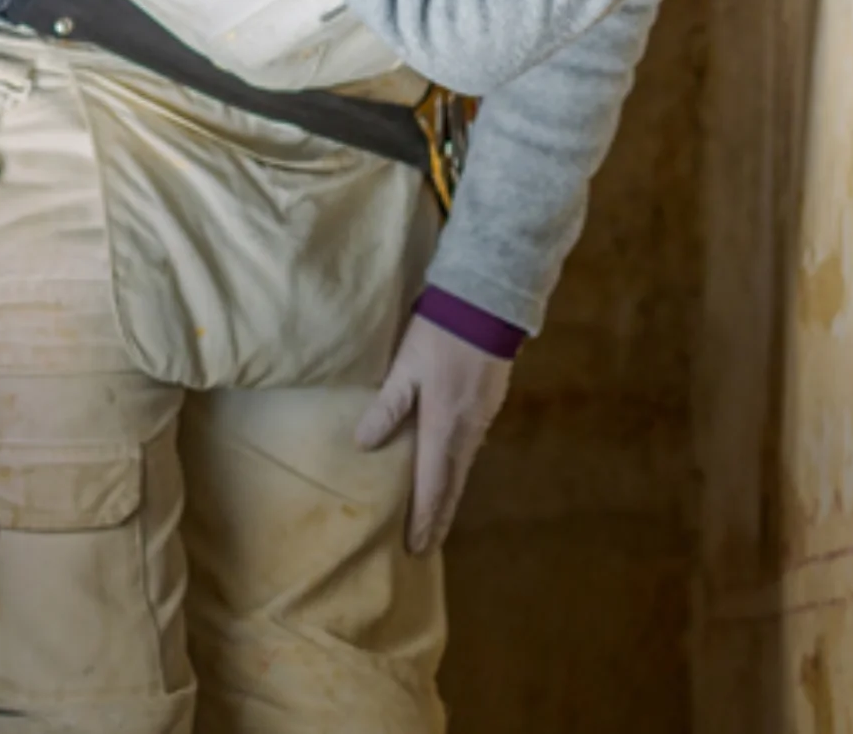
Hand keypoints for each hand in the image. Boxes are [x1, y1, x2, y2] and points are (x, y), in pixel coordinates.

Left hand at [354, 312, 512, 553]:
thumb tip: (364, 444)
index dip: (423, 517)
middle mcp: (466, 432)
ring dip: (449, 497)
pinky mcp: (488, 405)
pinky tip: (452, 473)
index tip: (415, 547)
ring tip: (437, 518)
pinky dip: (459, 472)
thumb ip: (387, 406)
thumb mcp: (405, 366)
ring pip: (463, 469)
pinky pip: (471, 451)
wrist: (486, 305)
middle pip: (452, 485)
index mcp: (442, 427)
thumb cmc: (439, 334)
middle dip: (438, 518)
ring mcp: (481, 420)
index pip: (431, 485)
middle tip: (427, 547)